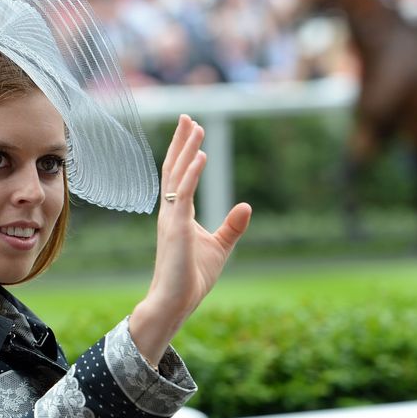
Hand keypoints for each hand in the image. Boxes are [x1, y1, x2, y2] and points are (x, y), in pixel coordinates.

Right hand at [130, 114, 251, 364]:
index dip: (185, 151)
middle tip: (188, 116)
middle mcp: (170, 211)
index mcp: (178, 214)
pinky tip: (202, 155)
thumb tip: (246, 206)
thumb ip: (232, 226)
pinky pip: (183, 194)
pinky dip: (192, 173)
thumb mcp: (220, 247)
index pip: (179, 176)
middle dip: (182, 142)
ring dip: (186, 150)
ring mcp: (170, 218)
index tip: (192, 129)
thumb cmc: (192, 277)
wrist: (176, 301)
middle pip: (174, 168)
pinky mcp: (175, 227)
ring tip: (195, 126)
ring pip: (177, 175)